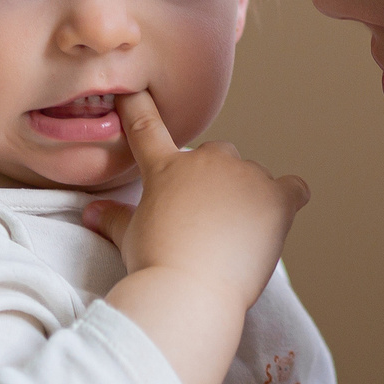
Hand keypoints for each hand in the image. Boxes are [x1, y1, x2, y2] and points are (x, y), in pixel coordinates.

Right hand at [83, 89, 308, 383]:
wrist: (189, 291)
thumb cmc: (154, 265)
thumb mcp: (127, 237)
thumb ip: (113, 218)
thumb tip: (90, 212)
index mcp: (167, 168)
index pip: (146, 126)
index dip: (137, 106)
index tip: (133, 93)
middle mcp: (207, 161)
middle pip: (216, 156)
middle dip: (212, 182)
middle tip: (205, 221)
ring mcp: (245, 176)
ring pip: (250, 176)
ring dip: (245, 197)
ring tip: (233, 238)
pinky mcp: (276, 199)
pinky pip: (294, 188)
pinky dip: (288, 199)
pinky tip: (277, 218)